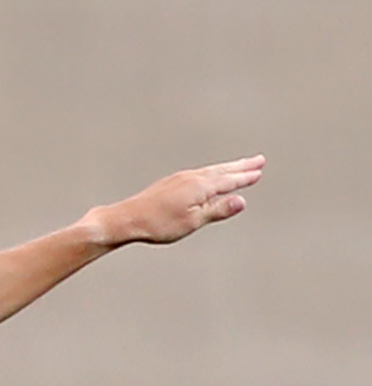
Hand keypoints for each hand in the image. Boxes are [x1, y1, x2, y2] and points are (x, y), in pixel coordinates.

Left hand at [93, 156, 264, 247]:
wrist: (127, 219)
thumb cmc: (158, 225)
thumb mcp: (192, 222)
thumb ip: (217, 210)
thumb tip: (241, 201)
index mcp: (200, 187)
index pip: (229, 180)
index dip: (245, 177)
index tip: (259, 172)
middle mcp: (192, 177)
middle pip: (222, 170)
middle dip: (241, 166)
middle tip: (259, 160)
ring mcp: (180, 178)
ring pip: (210, 170)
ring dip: (227, 167)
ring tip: (240, 165)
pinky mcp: (171, 182)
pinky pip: (198, 173)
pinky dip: (211, 172)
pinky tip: (209, 176)